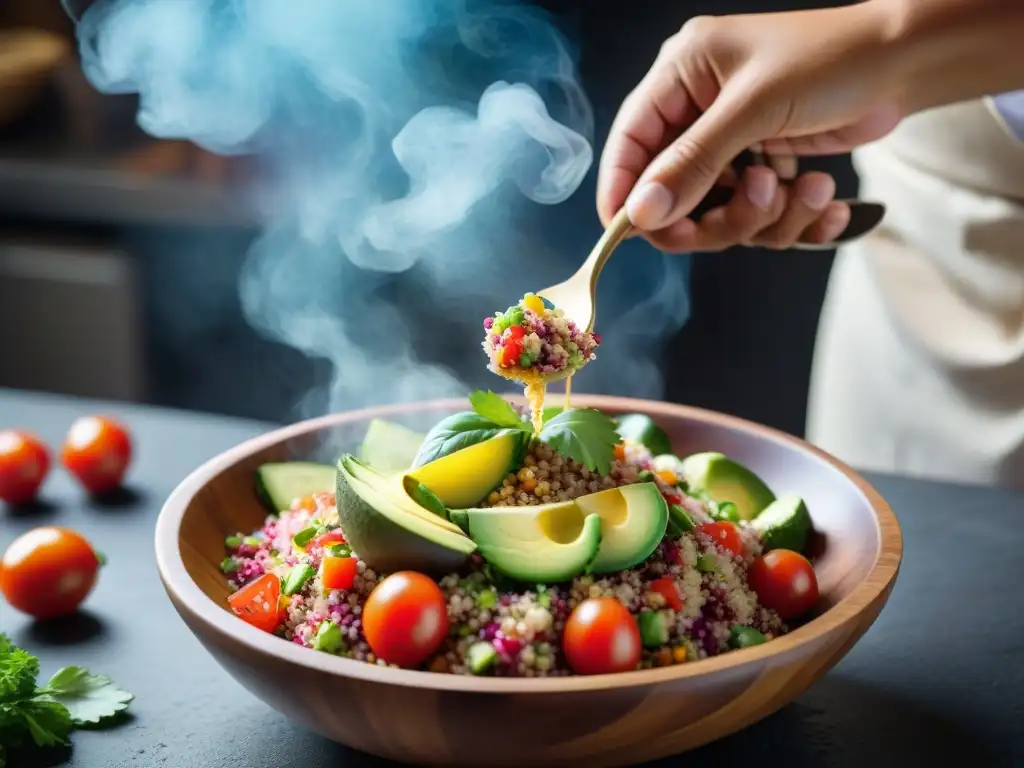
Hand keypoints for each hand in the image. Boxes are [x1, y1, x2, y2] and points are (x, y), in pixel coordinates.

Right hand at [597, 1, 907, 252]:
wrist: (908, 61)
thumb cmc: (833, 60)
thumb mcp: (754, 109)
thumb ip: (691, 163)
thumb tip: (640, 213)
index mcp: (681, 76)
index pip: (629, 142)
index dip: (624, 192)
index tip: (629, 233)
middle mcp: (698, 110)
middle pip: (672, 191)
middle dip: (717, 213)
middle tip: (759, 202)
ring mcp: (732, 141)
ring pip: (718, 212)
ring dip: (766, 217)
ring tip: (811, 188)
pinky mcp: (765, 164)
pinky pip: (757, 216)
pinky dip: (792, 220)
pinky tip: (826, 201)